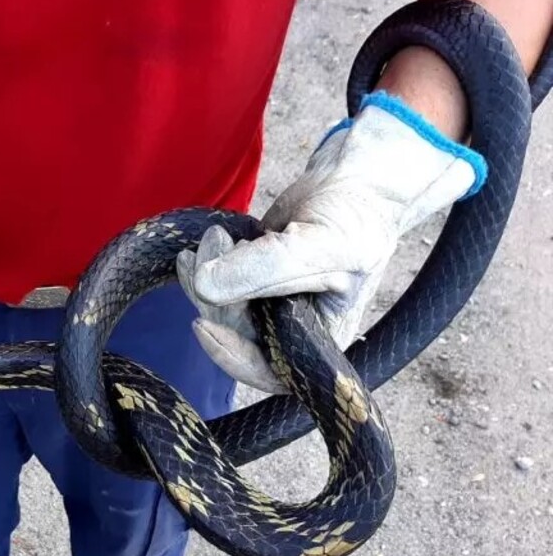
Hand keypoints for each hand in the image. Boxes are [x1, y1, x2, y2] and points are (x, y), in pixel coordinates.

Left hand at [177, 91, 485, 392]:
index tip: (202, 324)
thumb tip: (204, 287)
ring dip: (205, 277)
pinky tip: (203, 244)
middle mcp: (291, 332)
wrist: (352, 184)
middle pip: (235, 335)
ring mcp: (268, 308)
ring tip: (215, 236)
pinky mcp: (251, 283)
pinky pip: (217, 288)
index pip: (267, 370)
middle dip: (215, 297)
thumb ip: (265, 268)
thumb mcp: (319, 244)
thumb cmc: (354, 220)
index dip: (231, 355)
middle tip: (213, 246)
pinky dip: (204, 268)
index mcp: (319, 342)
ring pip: (220, 310)